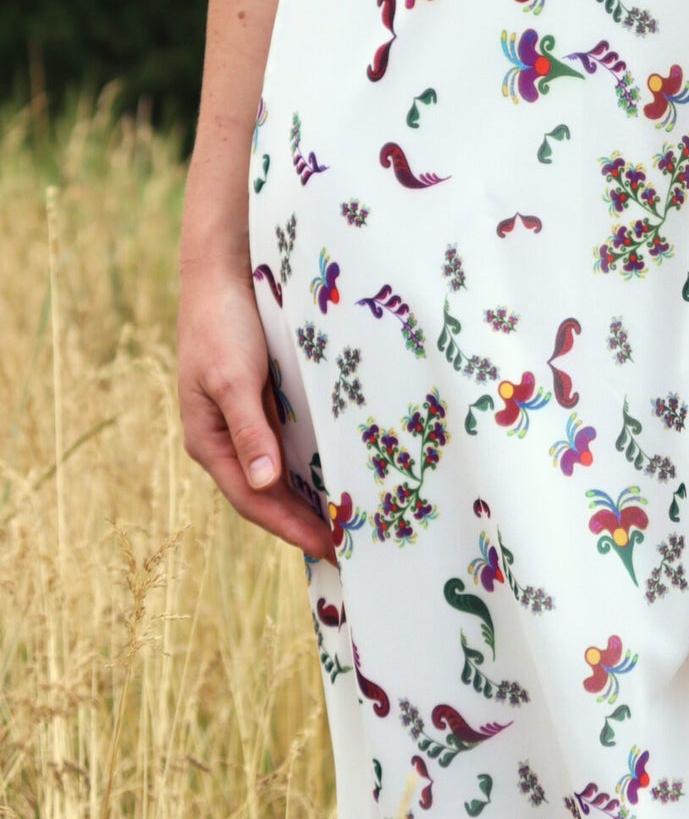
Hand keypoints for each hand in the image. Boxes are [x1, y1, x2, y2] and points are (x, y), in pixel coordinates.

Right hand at [176, 263, 333, 561]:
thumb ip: (250, 431)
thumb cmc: (223, 325)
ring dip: (309, 497)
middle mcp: (226, 439)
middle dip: (302, 521)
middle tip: (349, 545)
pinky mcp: (263, 401)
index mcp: (207, 441)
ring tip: (349, 521)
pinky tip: (339, 473)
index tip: (330, 547)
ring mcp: (245, 421)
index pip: (253, 499)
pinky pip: (289, 444)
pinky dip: (311, 465)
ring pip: (279, 472)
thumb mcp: (234, 378)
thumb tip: (265, 484)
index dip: (290, 526)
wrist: (223, 271)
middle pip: (266, 494)